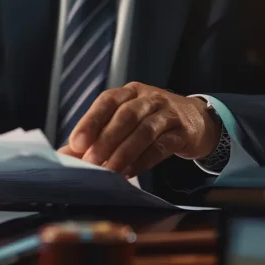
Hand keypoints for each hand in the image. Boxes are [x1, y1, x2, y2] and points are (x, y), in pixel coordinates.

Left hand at [58, 82, 220, 176]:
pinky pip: (162, 146)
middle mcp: (149, 98)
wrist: (199, 121)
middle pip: (126, 116)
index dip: (91, 121)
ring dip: (124, 152)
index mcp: (129, 92)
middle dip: (106, 140)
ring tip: (110, 170)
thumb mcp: (125, 121)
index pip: (107, 101)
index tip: (76, 143)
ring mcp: (168, 113)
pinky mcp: (183, 132)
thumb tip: (65, 154)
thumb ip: (96, 136)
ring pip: (145, 131)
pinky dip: (145, 160)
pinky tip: (131, 172)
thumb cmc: (152, 120)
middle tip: (91, 161)